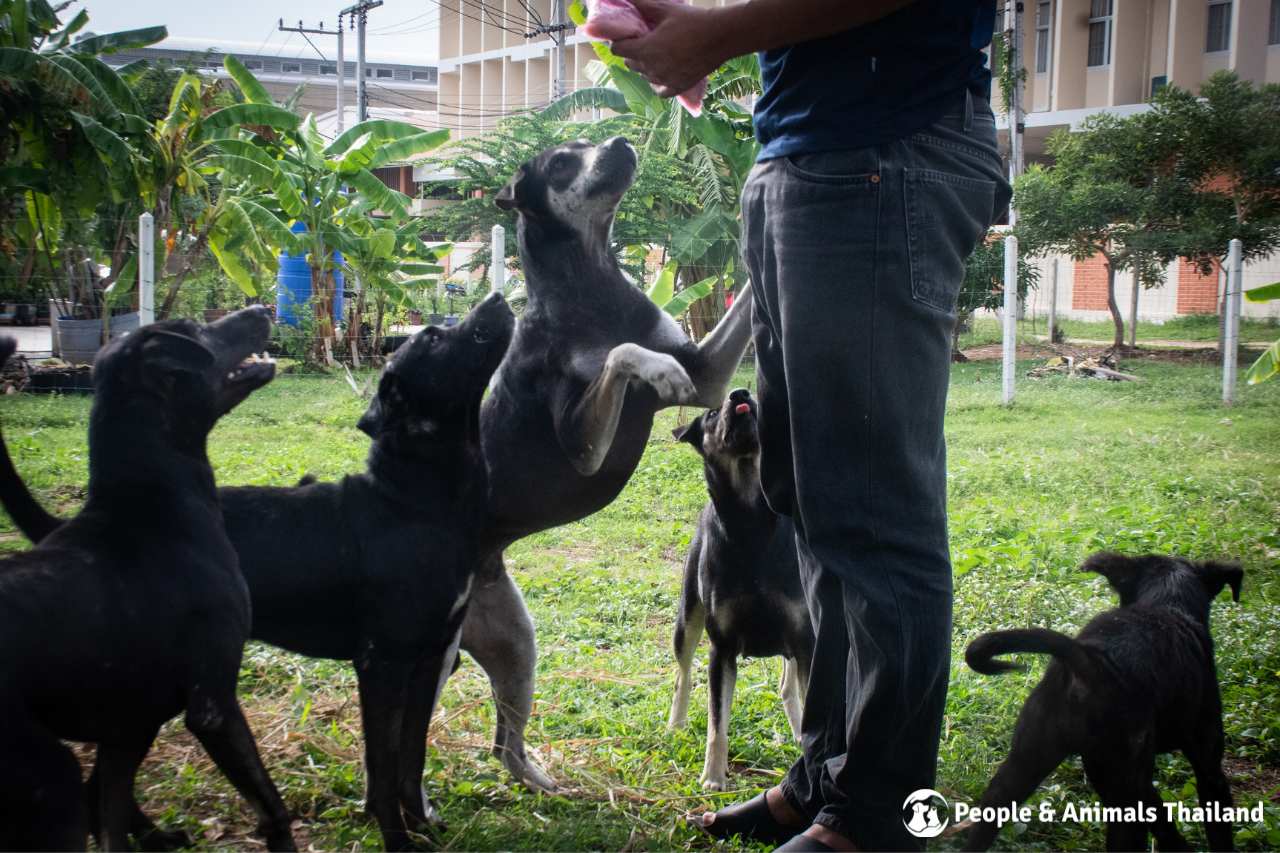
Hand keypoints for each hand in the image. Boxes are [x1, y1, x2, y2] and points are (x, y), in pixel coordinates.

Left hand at [610, 0, 726, 97]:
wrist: (720, 36)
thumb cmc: (692, 20)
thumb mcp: (664, 8)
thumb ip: (641, 4)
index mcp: (645, 50)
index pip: (618, 50)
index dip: (621, 41)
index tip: (631, 35)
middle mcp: (652, 69)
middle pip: (630, 63)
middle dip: (634, 52)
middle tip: (646, 41)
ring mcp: (665, 81)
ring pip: (645, 76)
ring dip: (647, 66)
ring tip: (659, 53)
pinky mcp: (678, 87)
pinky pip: (660, 91)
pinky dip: (659, 83)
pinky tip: (664, 72)